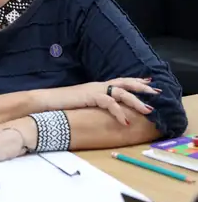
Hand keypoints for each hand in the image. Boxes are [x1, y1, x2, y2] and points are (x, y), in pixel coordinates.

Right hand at [36, 78, 158, 125]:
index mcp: (97, 86)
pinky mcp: (89, 96)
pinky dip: (118, 112)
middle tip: (157, 92)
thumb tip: (105, 111)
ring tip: (148, 110)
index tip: (149, 81)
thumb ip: (94, 104)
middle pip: (124, 83)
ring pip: (121, 92)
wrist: (45, 100)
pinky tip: (124, 121)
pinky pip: (108, 103)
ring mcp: (94, 90)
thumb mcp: (82, 103)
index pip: (120, 81)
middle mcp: (98, 85)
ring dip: (136, 101)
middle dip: (142, 87)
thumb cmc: (61, 103)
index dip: (135, 81)